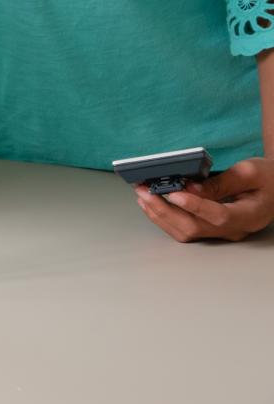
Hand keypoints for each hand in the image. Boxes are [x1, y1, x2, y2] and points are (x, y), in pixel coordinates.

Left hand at [135, 158, 273, 242]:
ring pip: (187, 232)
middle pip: (195, 228)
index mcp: (249, 215)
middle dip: (164, 209)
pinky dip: (165, 217)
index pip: (218, 216)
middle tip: (144, 190)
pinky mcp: (212, 228)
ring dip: (160, 214)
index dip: (194, 206)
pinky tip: (152, 203)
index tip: (173, 193)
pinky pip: (186, 228)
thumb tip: (190, 187)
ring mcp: (222, 232)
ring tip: (142, 194)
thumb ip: (220, 182)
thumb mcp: (249, 171)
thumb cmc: (268, 177)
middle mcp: (234, 229)